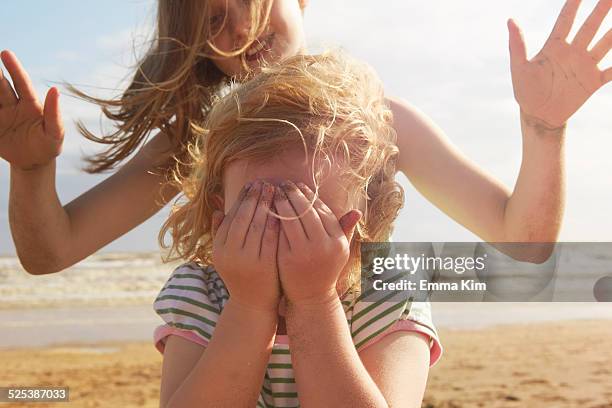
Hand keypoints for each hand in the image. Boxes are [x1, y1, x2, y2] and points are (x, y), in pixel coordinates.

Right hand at [0, 50, 63, 169]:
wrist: (34, 163)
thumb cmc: (49, 146)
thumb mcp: (55, 133)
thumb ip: (54, 113)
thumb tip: (54, 90)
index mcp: (30, 104)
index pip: (21, 83)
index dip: (14, 68)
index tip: (6, 53)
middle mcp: (13, 105)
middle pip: (1, 86)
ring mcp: (1, 114)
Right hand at [211, 180, 280, 311]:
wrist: (253, 303)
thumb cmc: (241, 274)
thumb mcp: (226, 254)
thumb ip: (221, 232)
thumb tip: (218, 207)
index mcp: (220, 248)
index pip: (231, 216)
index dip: (242, 198)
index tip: (252, 184)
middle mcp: (231, 253)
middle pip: (244, 217)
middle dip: (255, 197)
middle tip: (265, 182)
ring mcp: (248, 260)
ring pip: (257, 225)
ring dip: (266, 204)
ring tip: (275, 189)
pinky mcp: (265, 265)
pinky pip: (271, 238)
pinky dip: (276, 222)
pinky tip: (283, 210)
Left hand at [274, 180, 361, 305]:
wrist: (311, 298)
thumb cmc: (325, 269)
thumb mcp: (338, 250)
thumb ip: (345, 230)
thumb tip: (357, 211)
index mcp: (338, 241)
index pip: (323, 210)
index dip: (310, 196)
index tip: (300, 186)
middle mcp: (325, 246)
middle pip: (307, 211)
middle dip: (295, 194)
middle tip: (285, 184)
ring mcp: (306, 252)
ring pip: (292, 218)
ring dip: (282, 202)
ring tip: (275, 193)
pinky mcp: (289, 258)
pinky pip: (280, 231)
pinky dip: (274, 217)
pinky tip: (269, 209)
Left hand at [508, 0, 611, 127]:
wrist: (539, 115)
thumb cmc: (525, 91)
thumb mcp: (519, 68)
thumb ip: (517, 45)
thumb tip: (510, 20)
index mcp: (555, 47)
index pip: (566, 20)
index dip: (574, 4)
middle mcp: (572, 52)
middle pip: (590, 26)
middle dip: (601, 10)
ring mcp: (584, 66)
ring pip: (604, 44)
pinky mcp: (593, 81)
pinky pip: (611, 71)